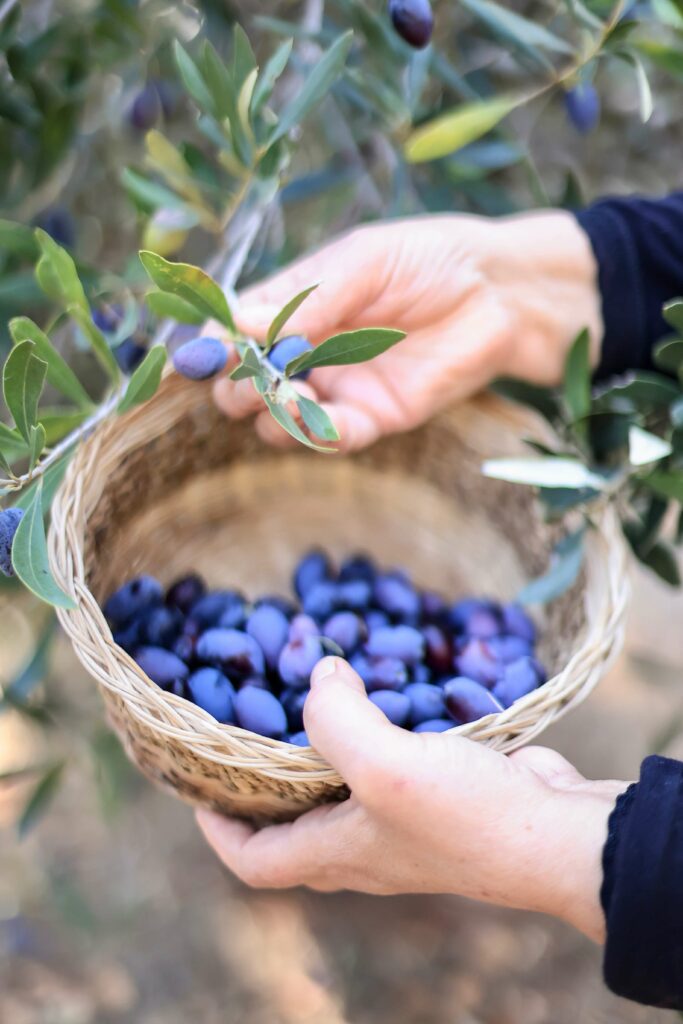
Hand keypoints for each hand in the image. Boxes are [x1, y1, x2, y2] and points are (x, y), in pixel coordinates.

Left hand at [197, 657, 625, 941]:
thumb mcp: (385, 767)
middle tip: (248, 733)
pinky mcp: (442, 795)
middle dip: (264, 787)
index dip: (217, 830)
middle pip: (293, 826)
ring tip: (309, 700)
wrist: (557, 835)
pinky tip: (383, 693)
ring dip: (323, 752)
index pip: (254, 861)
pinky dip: (377, 733)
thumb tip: (319, 674)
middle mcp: (365, 845)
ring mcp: (406, 823)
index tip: (198, 788)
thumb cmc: (465, 816)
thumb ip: (336, 720)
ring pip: (344, 791)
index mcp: (337, 852)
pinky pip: (393, 764)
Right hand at [214, 211, 601, 450]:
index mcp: (292, 304)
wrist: (501, 294)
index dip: (213, 347)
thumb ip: (308, 297)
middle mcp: (305, 350)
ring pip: (276, 420)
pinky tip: (323, 419)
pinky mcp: (371, 418)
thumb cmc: (430, 259)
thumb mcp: (365, 263)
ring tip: (290, 394)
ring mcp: (335, 387)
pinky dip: (316, 434)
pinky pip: (328, 438)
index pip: (232, 332)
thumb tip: (240, 325)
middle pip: (241, 384)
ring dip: (272, 414)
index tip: (210, 354)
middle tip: (255, 377)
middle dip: (236, 386)